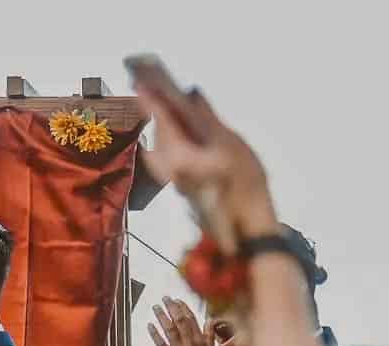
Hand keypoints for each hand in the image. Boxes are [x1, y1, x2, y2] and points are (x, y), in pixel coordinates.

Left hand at [132, 78, 276, 243]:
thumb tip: (193, 96)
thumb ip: (207, 117)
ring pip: (160, 143)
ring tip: (167, 102)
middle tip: (153, 84)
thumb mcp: (230, 143)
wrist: (246, 224)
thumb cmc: (243, 186)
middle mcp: (167, 169)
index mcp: (178, 157)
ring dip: (164, 124)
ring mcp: (169, 178)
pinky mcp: (175, 184)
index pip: (160, 119)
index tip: (142, 79)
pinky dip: (171, 139)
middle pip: (157, 131)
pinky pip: (166, 154)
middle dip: (157, 109)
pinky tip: (179, 130)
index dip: (151, 97)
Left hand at [150, 297, 215, 345]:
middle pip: (180, 321)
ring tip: (156, 308)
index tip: (177, 300)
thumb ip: (209, 336)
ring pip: (170, 330)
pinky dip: (155, 334)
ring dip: (162, 317)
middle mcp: (190, 344)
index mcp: (200, 341)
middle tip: (164, 298)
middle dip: (172, 308)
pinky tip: (150, 326)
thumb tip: (210, 320)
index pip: (192, 319)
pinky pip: (161, 344)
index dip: (183, 308)